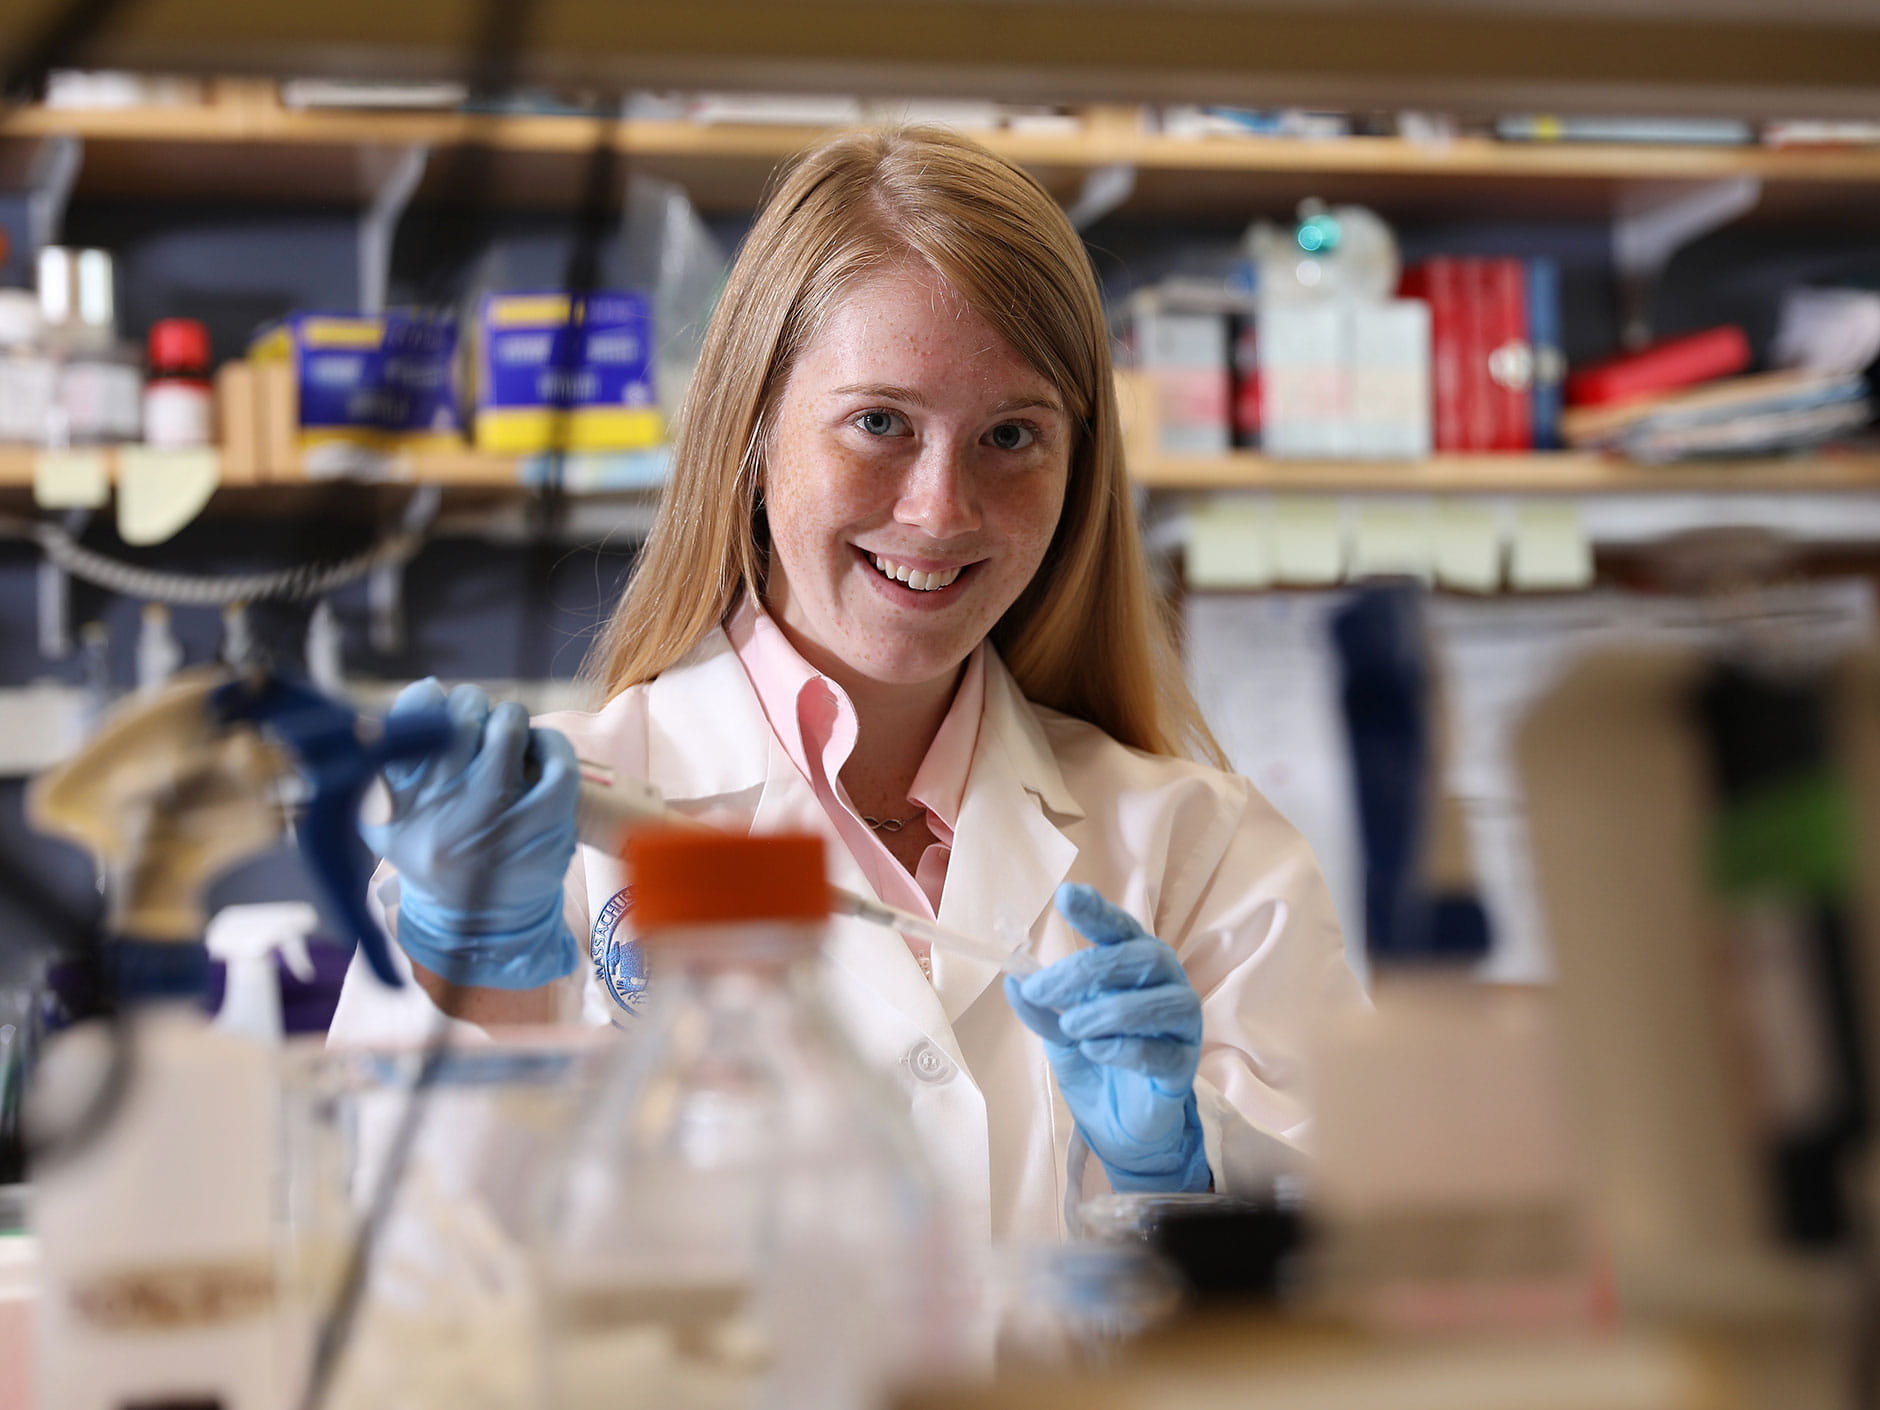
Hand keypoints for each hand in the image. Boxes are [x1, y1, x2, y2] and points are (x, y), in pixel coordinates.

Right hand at [361, 679, 579, 989]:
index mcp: (396, 809)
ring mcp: (493, 825)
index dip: (424, 701)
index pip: (403, 727)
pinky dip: (552, 745)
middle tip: (476, 715)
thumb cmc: (437, 854)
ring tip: (507, 730)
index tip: (436, 700)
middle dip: (470, 705)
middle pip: (458, 721)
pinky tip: (542, 748)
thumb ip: (396, 762)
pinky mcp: (541, 832)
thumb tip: (429, 688)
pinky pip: (557, 766)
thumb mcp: (391, 820)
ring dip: (509, 719)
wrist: (478, 926)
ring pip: (506, 733)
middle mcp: (440, 816)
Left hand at [1003, 883, 1209, 1192]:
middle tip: (1041, 991)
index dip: (1098, 911)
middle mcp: (1165, 985)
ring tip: (1071, 1028)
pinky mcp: (1184, 1066)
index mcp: (1135, 966)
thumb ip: (1042, 1008)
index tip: (1067, 896)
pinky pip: (1161, 1051)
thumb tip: (1014, 980)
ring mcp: (1182, 1026)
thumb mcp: (1057, 1033)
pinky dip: (1123, 1049)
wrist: (1118, 1125)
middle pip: (1141, 957)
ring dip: (1107, 1011)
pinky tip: (1096, 1052)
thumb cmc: (1096, 1062)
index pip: (1121, 929)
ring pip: (1160, 1001)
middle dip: (1086, 969)